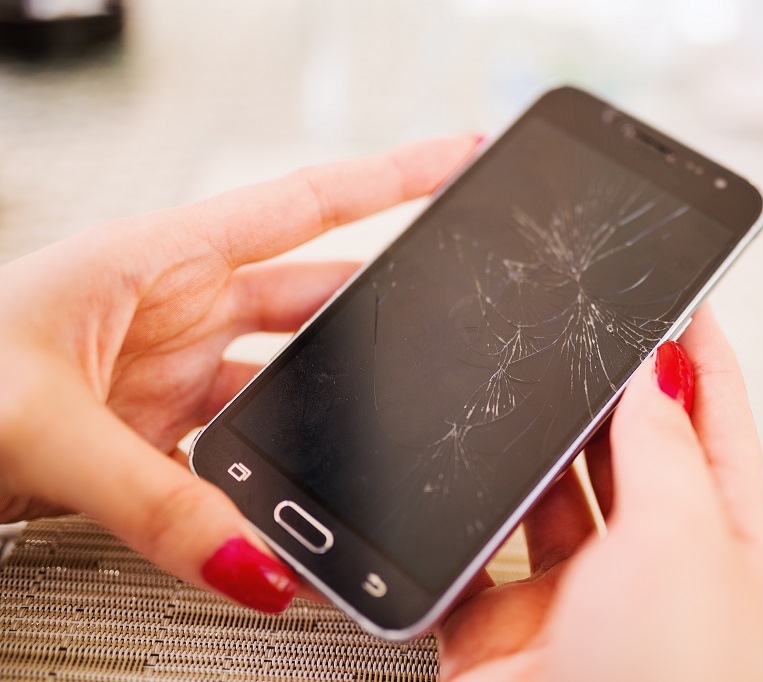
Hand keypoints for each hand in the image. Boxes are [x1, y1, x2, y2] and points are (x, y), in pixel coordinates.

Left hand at [0, 134, 478, 611]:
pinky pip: (247, 449)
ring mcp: (174, 370)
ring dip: (334, 410)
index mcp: (158, 256)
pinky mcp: (160, 432)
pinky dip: (278, 478)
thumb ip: (156, 499)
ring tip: (390, 432)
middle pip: (317, 295)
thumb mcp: (42, 423)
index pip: (307, 204)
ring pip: (290, 380)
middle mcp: (177, 305)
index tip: (464, 159)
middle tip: (457, 313)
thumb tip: (256, 561)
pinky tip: (302, 503)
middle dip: (387, 304)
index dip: (396, 176)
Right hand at [437, 309, 762, 680]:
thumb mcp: (682, 540)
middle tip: (591, 335)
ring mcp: (575, 596)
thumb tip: (662, 368)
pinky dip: (463, 520)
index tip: (684, 296)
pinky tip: (460, 485)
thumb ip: (665, 448)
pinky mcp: (501, 625)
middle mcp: (650, 568)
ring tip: (525, 397)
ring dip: (536, 454)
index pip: (716, 423)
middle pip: (630, 453)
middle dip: (612, 395)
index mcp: (720, 544)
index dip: (702, 356)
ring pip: (549, 496)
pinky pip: (475, 552)